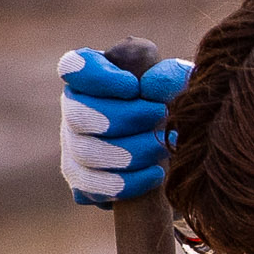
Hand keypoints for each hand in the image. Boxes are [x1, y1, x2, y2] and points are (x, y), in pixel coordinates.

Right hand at [60, 47, 190, 205]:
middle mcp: (74, 109)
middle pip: (80, 115)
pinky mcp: (81, 182)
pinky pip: (92, 186)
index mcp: (91, 76)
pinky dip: (128, 182)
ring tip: (163, 148)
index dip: (99, 78)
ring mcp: (73, 147)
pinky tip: (156, 174)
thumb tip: (151, 84)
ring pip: (87, 152)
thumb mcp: (181, 88)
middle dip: (126, 117)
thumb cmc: (174, 108)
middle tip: (161, 114)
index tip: (134, 86)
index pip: (74, 68)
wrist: (180, 153)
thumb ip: (172, 75)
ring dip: (132, 152)